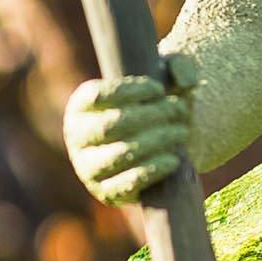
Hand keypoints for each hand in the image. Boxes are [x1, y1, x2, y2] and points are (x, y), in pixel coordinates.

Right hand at [65, 52, 199, 203]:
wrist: (154, 150)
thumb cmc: (154, 108)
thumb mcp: (163, 82)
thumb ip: (176, 68)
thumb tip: (184, 79)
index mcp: (81, 105)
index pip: (99, 95)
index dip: (131, 91)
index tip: (160, 89)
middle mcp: (77, 136)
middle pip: (113, 124)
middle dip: (152, 116)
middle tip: (179, 111)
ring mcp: (88, 167)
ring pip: (121, 154)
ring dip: (157, 141)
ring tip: (181, 132)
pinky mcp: (105, 192)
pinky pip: (127, 184)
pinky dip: (153, 170)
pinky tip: (174, 159)